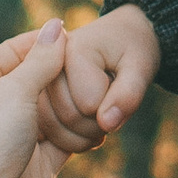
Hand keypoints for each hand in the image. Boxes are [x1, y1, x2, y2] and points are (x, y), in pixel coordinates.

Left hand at [0, 21, 97, 177]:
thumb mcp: (15, 91)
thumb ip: (41, 60)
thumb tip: (58, 26)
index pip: (12, 50)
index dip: (37, 42)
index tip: (69, 35)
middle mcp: (0, 107)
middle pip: (39, 80)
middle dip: (64, 75)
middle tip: (93, 66)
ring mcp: (20, 136)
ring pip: (56, 111)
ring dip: (77, 107)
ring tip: (101, 96)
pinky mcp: (40, 163)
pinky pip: (68, 140)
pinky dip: (84, 134)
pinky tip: (102, 126)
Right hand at [43, 2, 160, 144]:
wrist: (116, 38)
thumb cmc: (131, 49)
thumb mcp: (141, 67)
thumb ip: (128, 95)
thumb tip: (107, 124)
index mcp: (71, 50)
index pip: (89, 103)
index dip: (110, 108)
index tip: (121, 91)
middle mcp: (45, 66)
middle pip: (69, 117)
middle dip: (97, 125)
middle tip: (114, 109)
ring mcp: (37, 84)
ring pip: (54, 129)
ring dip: (83, 135)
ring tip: (101, 117)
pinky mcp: (37, 98)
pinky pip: (47, 132)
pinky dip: (69, 139)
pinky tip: (87, 127)